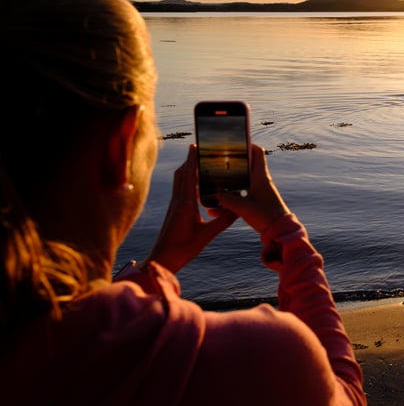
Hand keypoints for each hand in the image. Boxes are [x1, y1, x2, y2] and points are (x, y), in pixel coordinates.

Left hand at [146, 145, 236, 273]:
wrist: (162, 260)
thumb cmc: (182, 249)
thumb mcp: (206, 235)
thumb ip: (222, 221)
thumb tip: (238, 209)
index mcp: (185, 203)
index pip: (188, 175)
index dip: (192, 159)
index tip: (196, 145)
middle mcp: (178, 201)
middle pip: (182, 174)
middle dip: (190, 160)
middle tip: (202, 150)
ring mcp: (175, 206)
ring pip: (180, 181)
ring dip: (188, 170)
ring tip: (201, 164)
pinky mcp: (174, 211)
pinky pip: (181, 190)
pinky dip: (188, 182)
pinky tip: (198, 187)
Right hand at [217, 144, 290, 233]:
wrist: (279, 232)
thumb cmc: (266, 216)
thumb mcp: (243, 207)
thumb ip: (227, 199)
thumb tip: (215, 193)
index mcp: (261, 177)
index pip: (257, 152)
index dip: (247, 144)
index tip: (233, 143)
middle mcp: (260, 182)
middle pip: (243, 167)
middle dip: (228, 167)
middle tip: (213, 166)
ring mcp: (257, 192)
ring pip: (238, 184)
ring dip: (225, 187)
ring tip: (209, 189)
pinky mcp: (254, 203)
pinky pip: (238, 198)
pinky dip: (228, 201)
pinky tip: (214, 210)